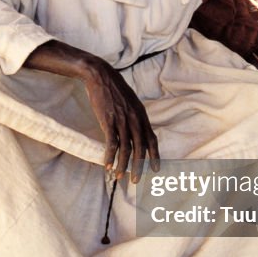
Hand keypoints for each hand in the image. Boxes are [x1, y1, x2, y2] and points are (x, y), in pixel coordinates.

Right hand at [81, 57, 159, 181]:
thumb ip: (136, 117)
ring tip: (120, 176)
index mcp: (142, 115)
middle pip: (140, 148)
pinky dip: (110, 156)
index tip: (156, 169)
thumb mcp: (131, 102)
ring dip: (123, 165)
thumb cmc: (115, 90)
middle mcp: (135, 119)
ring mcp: (122, 120)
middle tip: (136, 180)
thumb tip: (137, 131)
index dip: (154, 156)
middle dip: (139, 166)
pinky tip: (107, 165)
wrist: (101, 76)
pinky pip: (111, 143)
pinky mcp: (108, 121)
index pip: (152, 139)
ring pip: (126, 149)